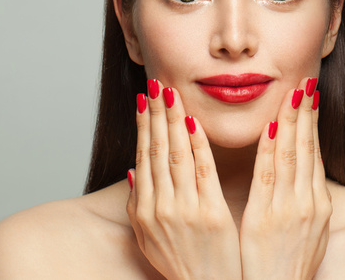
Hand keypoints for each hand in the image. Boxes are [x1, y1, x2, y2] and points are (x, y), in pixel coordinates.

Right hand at [127, 79, 241, 279]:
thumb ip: (138, 205)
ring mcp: (184, 211)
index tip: (145, 99)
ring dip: (174, 121)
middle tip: (156, 84)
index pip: (144, 156)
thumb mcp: (149, 238)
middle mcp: (159, 207)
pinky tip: (195, 122)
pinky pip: (203, 172)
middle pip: (158, 150)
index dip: (144, 125)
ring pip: (177, 155)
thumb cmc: (181, 263)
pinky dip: (198, 145)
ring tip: (171, 93)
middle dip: (157, 114)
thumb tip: (133, 171)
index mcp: (144, 211)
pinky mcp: (211, 215)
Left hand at [239, 77, 331, 279]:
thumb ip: (308, 202)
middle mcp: (307, 202)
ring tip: (292, 91)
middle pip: (307, 147)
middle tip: (305, 82)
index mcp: (317, 204)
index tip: (309, 99)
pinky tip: (270, 127)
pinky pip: (267, 175)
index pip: (314, 154)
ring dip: (291, 120)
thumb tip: (308, 175)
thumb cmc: (290, 266)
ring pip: (290, 154)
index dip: (312, 123)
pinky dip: (269, 148)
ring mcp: (289, 209)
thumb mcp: (311, 233)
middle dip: (306, 112)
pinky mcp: (266, 217)